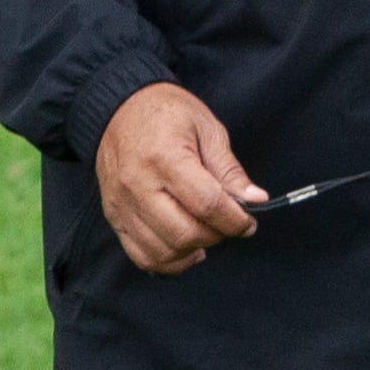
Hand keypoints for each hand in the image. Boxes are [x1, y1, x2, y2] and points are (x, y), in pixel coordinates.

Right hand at [94, 82, 265, 272]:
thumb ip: (229, 170)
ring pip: (164, 251)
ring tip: (206, 232)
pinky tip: (185, 248)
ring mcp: (122, 205)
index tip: (248, 220)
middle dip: (217, 235)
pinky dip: (169, 261)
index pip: (207, 204)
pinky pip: (142, 255)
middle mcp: (138, 185)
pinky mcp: (114, 217)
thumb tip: (255, 200)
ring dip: (194, 250)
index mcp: (165, 157)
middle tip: (227, 223)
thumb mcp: (207, 129)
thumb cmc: (166, 113)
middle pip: (185, 233)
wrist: (118, 108)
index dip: (235, 220)